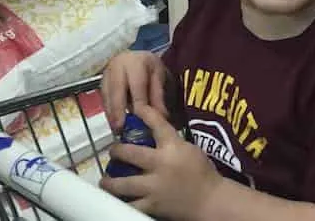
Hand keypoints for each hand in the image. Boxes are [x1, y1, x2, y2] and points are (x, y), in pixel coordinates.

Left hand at [100, 104, 220, 220]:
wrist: (210, 200)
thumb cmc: (203, 172)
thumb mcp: (189, 149)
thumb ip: (171, 142)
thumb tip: (154, 135)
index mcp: (173, 146)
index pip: (157, 123)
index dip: (144, 113)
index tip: (135, 109)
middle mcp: (160, 164)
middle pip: (131, 153)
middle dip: (117, 150)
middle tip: (112, 150)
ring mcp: (154, 187)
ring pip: (124, 184)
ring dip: (110, 182)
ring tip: (104, 180)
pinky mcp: (152, 206)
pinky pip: (131, 206)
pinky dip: (121, 203)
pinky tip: (114, 201)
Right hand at [102, 51, 167, 131]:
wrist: (135, 59)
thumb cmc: (148, 68)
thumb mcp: (158, 77)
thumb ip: (158, 96)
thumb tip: (161, 117)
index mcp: (136, 62)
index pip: (137, 84)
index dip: (138, 102)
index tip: (140, 117)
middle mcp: (118, 64)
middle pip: (117, 88)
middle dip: (118, 109)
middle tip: (119, 127)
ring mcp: (107, 72)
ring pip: (107, 93)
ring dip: (111, 112)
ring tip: (116, 128)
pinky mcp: (101, 81)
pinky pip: (103, 97)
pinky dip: (108, 110)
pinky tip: (112, 121)